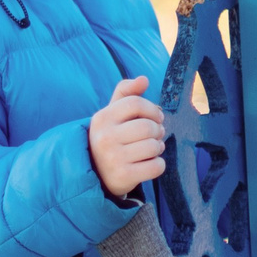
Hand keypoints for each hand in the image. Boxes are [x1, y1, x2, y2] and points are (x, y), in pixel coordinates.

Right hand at [89, 76, 165, 196]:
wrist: (97, 173)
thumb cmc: (111, 137)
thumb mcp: (112, 114)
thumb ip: (126, 93)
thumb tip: (144, 79)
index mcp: (102, 118)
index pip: (135, 104)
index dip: (152, 109)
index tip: (157, 116)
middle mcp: (104, 138)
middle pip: (147, 127)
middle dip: (158, 130)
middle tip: (155, 135)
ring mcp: (113, 158)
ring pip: (153, 146)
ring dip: (158, 147)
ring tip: (151, 149)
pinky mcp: (123, 176)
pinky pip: (155, 166)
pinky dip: (158, 164)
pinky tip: (149, 163)